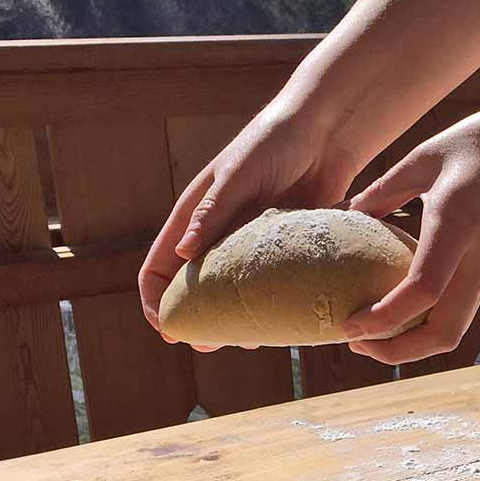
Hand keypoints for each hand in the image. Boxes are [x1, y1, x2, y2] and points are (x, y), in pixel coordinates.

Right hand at [139, 102, 360, 349]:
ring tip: (246, 340)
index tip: (166, 329)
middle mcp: (215, 236)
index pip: (159, 267)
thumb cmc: (272, 145)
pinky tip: (277, 322)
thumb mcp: (238, 176)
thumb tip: (182, 254)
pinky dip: (265, 306)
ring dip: (231, 319)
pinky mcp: (280, 249)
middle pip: (192, 290)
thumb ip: (212, 212)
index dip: (156, 301)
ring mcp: (248, 245)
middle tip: (208, 346)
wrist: (324, 135)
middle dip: (194, 321)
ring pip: (229, 294)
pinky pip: (266, 287)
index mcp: (193, 217)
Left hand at [343, 109, 479, 363]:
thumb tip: (348, 215)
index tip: (349, 324)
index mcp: (457, 223)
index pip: (423, 289)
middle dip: (397, 352)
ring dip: (412, 345)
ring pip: (453, 329)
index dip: (384, 317)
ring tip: (372, 332)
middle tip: (357, 341)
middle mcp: (477, 256)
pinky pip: (458, 310)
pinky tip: (398, 307)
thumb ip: (386, 188)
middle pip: (443, 333)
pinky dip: (426, 322)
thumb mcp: (430, 154)